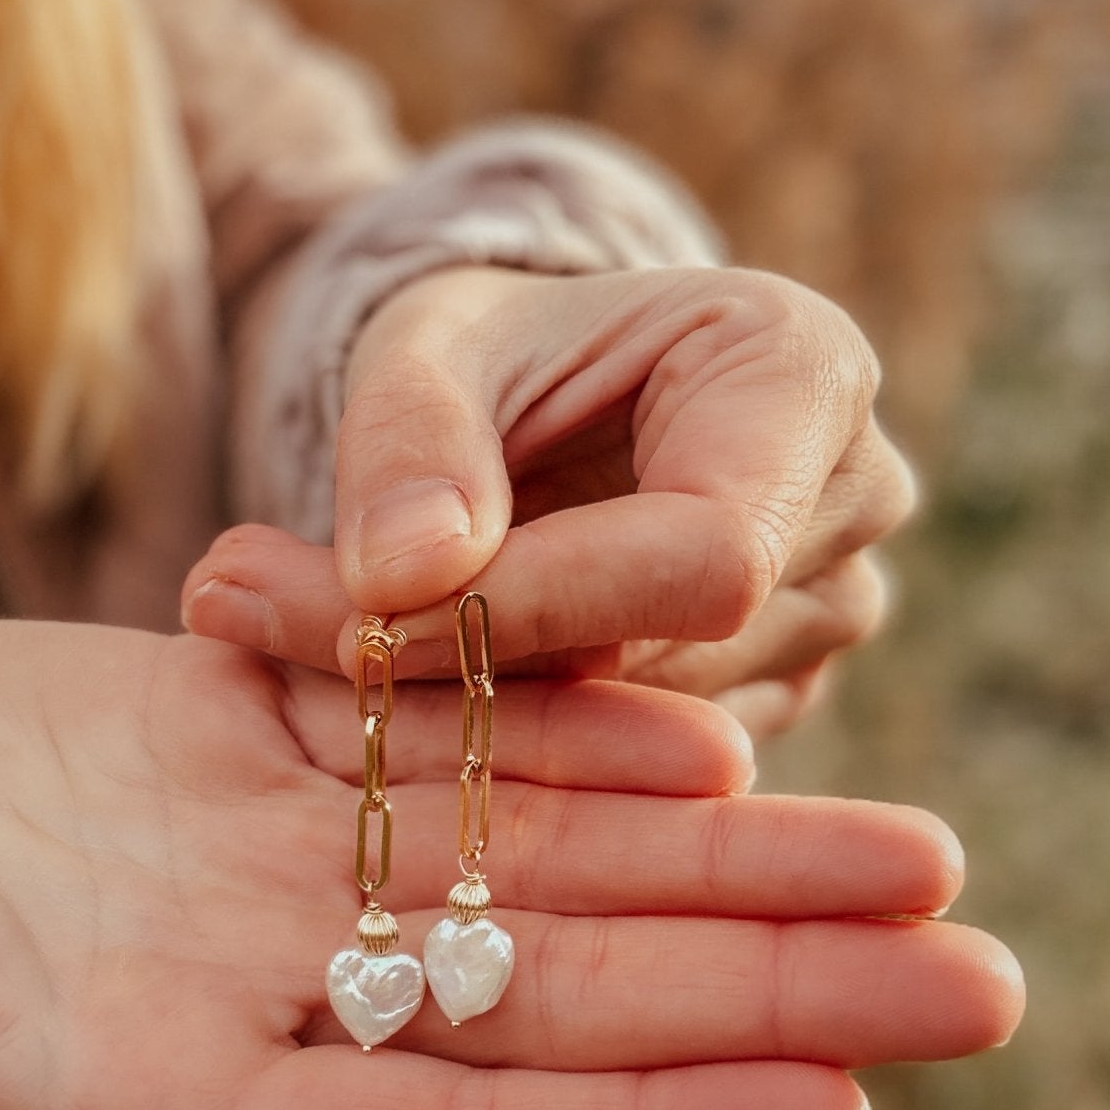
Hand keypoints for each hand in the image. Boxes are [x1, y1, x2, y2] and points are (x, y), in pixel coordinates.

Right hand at [0, 622, 1018, 1109]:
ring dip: (722, 846)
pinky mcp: (247, 727)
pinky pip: (438, 721)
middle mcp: (264, 977)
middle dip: (763, 979)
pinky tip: (715, 713)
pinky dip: (570, 716)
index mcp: (173, 1091)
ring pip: (536, 847)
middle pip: (558, 988)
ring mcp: (270, 848)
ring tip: (911, 853)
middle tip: (973, 970)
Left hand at [183, 264, 915, 734]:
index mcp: (804, 373)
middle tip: (260, 620)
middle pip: (671, 644)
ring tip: (306, 637)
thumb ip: (409, 442)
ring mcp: (822, 612)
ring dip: (470, 706)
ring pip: (646, 727)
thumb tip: (406, 574)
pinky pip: (636, 762)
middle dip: (469, 659)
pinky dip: (508, 733)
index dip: (540, 606)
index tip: (366, 620)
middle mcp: (849, 501)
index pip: (705, 549)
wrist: (543, 394)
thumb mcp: (426, 347)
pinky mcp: (768, 695)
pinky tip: (408, 679)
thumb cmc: (495, 348)